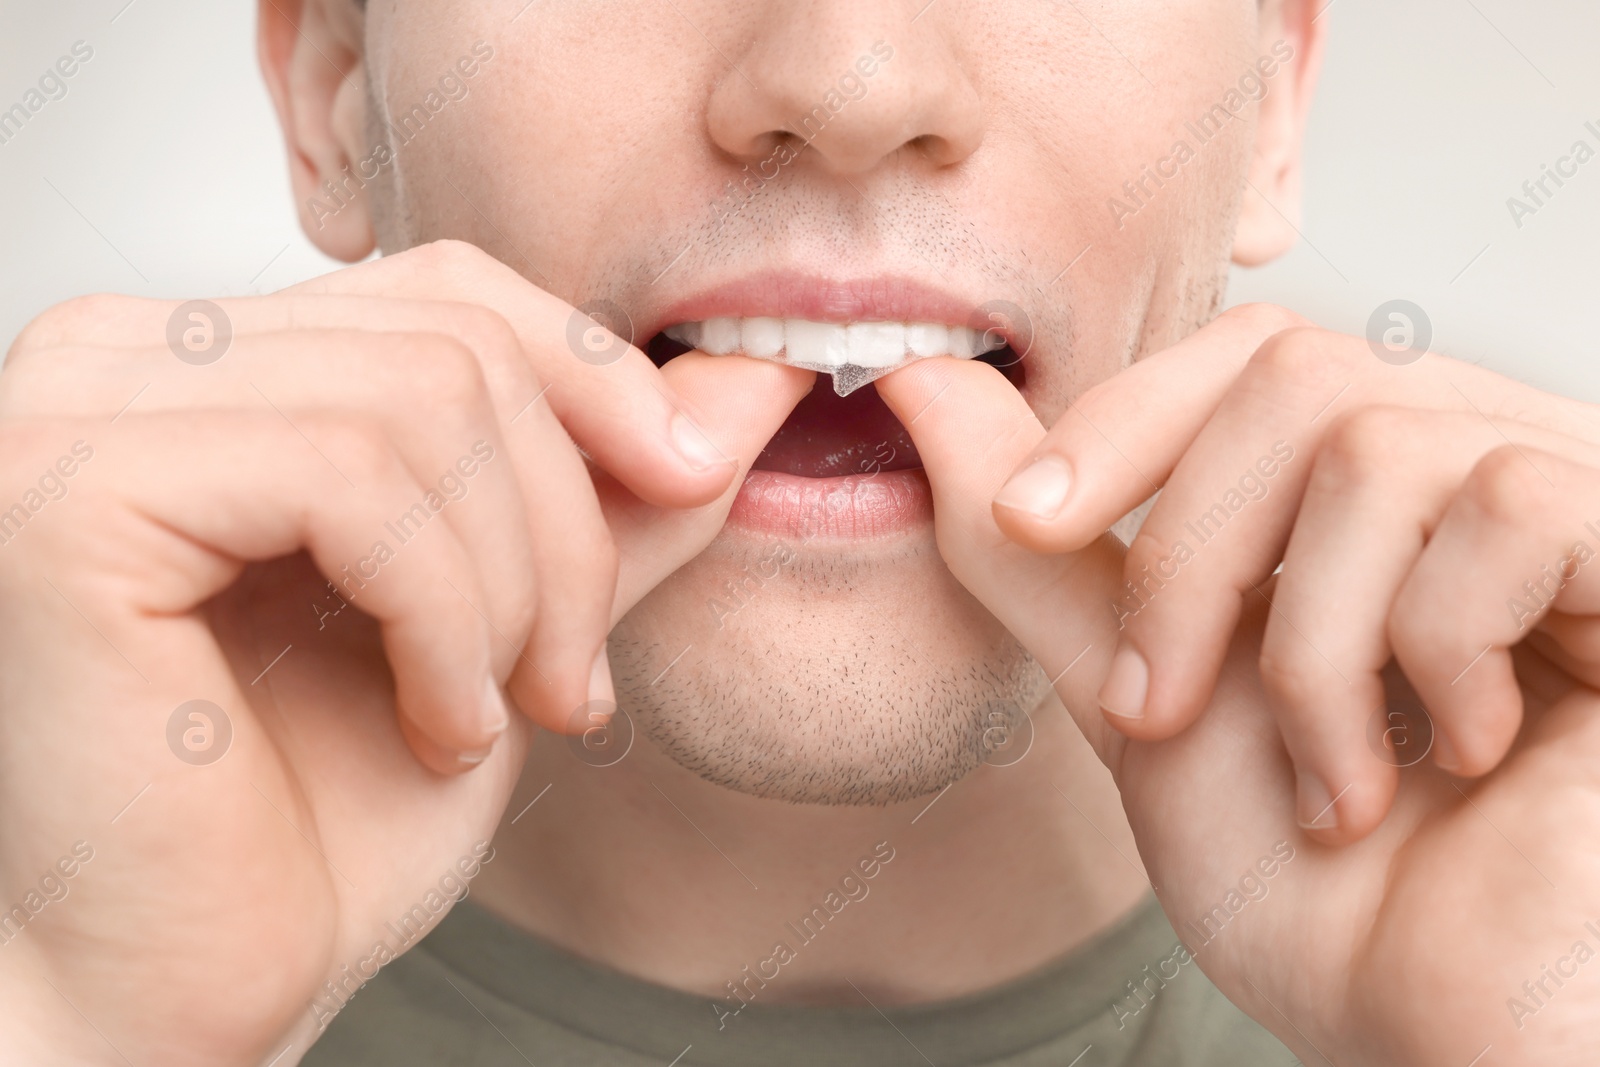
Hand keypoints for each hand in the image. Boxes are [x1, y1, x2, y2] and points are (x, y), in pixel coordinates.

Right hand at [0, 239, 810, 1064]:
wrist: (193, 991)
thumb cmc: (323, 823)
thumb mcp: (514, 620)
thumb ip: (613, 497)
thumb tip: (750, 386)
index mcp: (209, 369)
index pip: (444, 287)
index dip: (592, 378)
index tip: (690, 481)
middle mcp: (119, 356)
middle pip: (452, 340)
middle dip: (566, 526)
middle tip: (567, 682)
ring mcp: (73, 410)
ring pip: (421, 401)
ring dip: (510, 589)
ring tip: (488, 716)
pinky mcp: (69, 493)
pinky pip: (350, 479)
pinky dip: (443, 619)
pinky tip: (430, 728)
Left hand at [984, 304, 1599, 841]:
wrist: (1454, 1025)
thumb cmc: (1319, 891)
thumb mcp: (1142, 701)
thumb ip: (1042, 557)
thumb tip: (923, 389)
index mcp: (1365, 497)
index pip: (1247, 356)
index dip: (1122, 417)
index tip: (1024, 519)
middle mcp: (1474, 470)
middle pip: (1292, 375)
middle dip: (1187, 556)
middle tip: (1162, 712)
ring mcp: (1572, 503)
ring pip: (1373, 445)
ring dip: (1302, 647)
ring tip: (1334, 780)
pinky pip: (1503, 507)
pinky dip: (1432, 652)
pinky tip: (1469, 752)